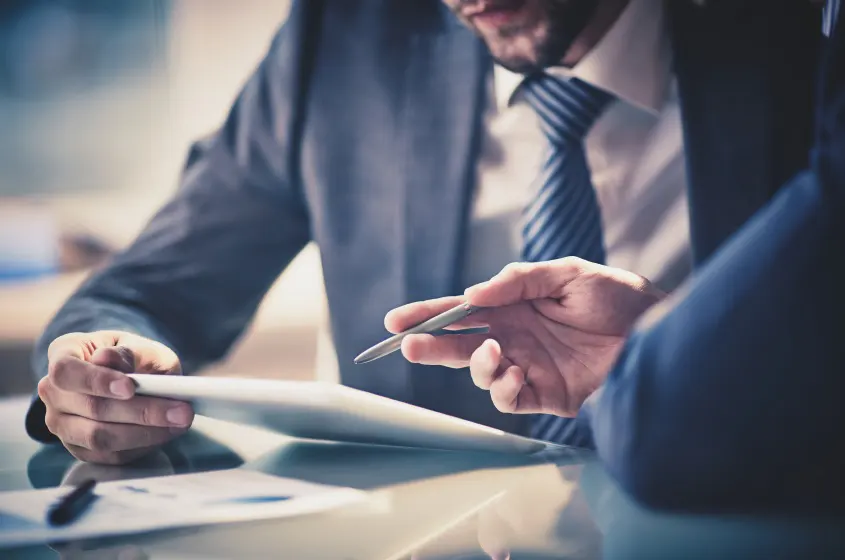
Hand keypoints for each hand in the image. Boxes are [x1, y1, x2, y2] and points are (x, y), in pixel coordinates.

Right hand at [37, 331, 193, 464]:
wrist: (134, 376)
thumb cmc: (135, 357)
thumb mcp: (139, 346)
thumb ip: (128, 352)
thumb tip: (106, 359)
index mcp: (63, 354)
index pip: (66, 371)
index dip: (97, 381)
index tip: (130, 387)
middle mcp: (54, 391)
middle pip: (91, 408)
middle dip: (140, 412)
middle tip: (182, 411)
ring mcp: (62, 423)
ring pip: (99, 437)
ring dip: (145, 432)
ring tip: (181, 421)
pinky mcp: (80, 448)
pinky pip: (109, 455)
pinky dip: (142, 445)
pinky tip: (167, 432)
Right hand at [385, 258, 664, 416]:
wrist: (659, 332)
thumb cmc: (617, 296)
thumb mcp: (568, 273)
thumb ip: (519, 281)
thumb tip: (474, 295)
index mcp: (514, 306)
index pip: (462, 311)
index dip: (429, 314)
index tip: (397, 320)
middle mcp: (514, 336)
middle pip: (459, 344)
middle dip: (431, 346)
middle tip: (409, 346)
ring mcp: (528, 366)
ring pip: (479, 373)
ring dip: (475, 365)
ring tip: (494, 352)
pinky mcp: (546, 395)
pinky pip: (509, 399)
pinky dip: (503, 388)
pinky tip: (514, 373)